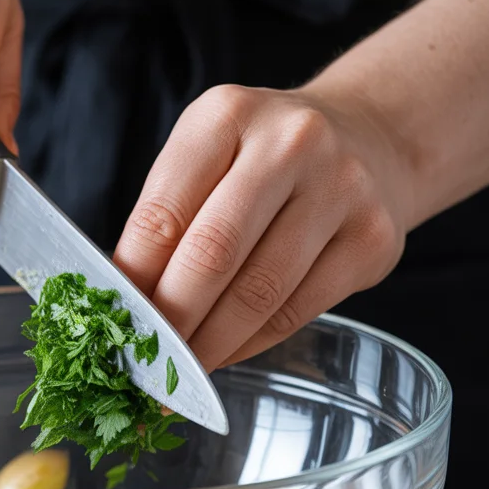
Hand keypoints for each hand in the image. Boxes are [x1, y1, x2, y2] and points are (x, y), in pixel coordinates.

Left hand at [113, 84, 414, 368]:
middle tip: (144, 362)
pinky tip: (225, 354)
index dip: (132, 280)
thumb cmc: (263, 157)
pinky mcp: (373, 240)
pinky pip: (296, 312)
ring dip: (210, 344)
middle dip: (171, 320)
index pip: (162, 213)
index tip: (114, 323)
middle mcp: (291, 143)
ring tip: (179, 373)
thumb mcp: (207, 156)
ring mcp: (341, 190)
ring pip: (259, 293)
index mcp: (227, 115)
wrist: (369, 136)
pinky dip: (250, 344)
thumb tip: (123, 302)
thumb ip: (167, 217)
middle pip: (212, 255)